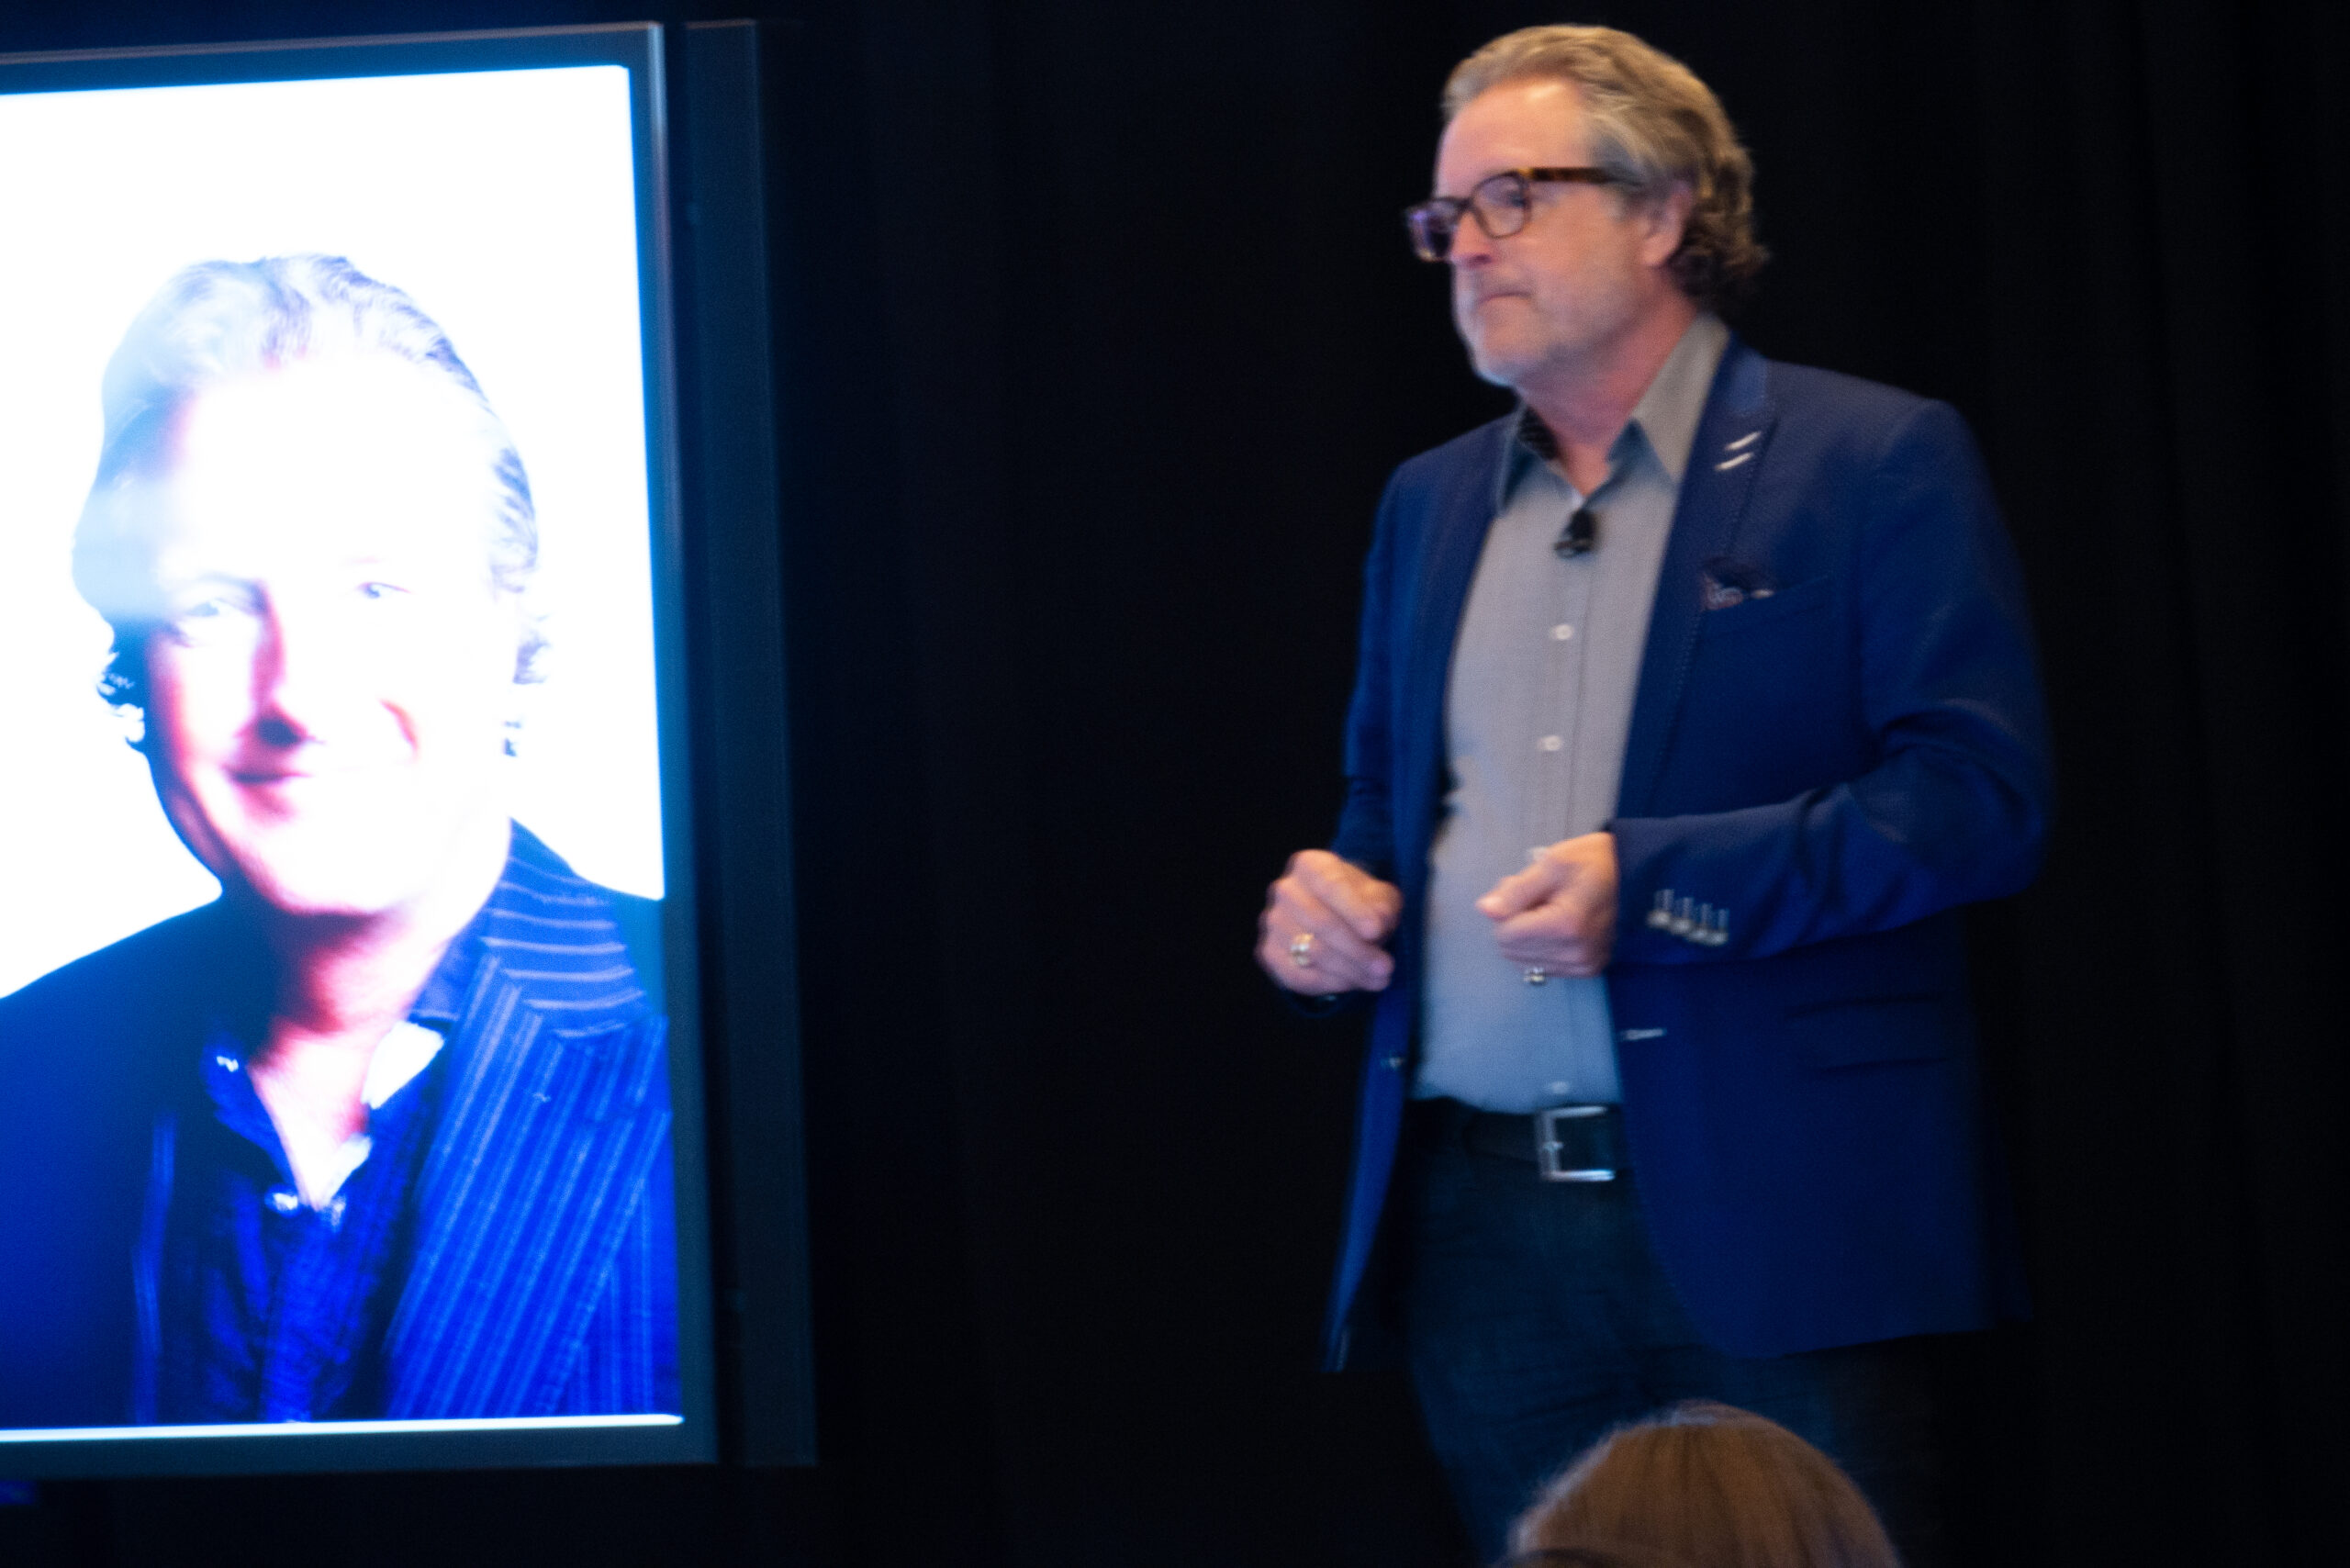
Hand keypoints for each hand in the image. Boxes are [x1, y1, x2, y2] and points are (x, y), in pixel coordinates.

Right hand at [1258, 850, 1402, 994]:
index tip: (1376, 931)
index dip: (1353, 910)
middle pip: (1320, 922)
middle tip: (1386, 966)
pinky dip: (1330, 984)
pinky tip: (1355, 984)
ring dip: (1349, 970)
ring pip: (1311, 953)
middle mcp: (1285, 890)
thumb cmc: (1360, 902)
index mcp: (1310, 865)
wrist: (1334, 916)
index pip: (1331, 885)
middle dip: (1356, 949)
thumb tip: (1379, 918)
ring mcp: (1272, 922)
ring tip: (1380, 979)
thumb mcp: (1379, 895)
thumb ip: (1382, 903)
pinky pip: (1298, 976)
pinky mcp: (1268, 952)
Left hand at [1477, 832, 1617, 977]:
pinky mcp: (1588, 969)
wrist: (1637, 874)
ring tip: (1547, 908)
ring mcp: (1583, 964)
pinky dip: (1542, 947)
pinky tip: (1557, 925)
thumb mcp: (1553, 863)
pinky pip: (1544, 966)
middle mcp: (1575, 953)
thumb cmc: (1596, 862)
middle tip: (1535, 896)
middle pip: (1512, 950)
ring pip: (1525, 961)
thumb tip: (1485, 910)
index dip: (1505, 908)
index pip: (1505, 934)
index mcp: (1565, 925)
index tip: (1522, 888)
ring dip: (1527, 936)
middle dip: (1514, 922)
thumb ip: (1516, 890)